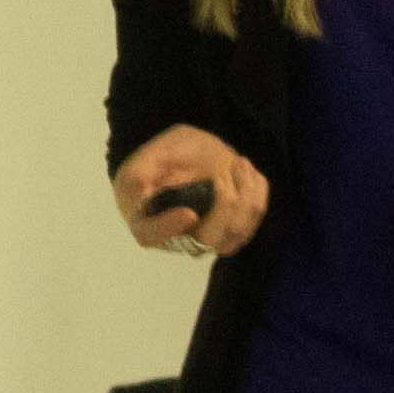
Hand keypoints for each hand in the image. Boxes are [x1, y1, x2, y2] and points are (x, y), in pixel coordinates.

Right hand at [113, 126, 267, 259]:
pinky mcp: (236, 229)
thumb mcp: (147, 158)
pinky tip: (244, 170)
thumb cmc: (166, 156)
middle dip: (223, 205)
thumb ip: (137, 174)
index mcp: (146, 221)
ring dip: (244, 193)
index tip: (189, 213)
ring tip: (238, 163)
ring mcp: (210, 238)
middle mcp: (179, 237)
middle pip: (206, 240)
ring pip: (236, 232)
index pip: (150, 237)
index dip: (168, 228)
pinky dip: (256, 190)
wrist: (195, 152)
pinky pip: (254, 217)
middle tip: (224, 172)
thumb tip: (140, 192)